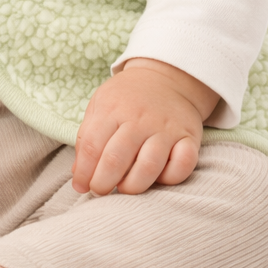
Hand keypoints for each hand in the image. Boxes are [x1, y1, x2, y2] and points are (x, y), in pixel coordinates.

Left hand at [71, 58, 217, 195]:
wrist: (166, 77)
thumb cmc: (127, 98)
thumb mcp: (100, 105)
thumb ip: (86, 138)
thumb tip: (79, 176)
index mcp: (112, 109)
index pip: (92, 147)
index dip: (84, 173)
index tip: (82, 186)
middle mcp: (139, 119)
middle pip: (116, 159)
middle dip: (103, 183)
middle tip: (100, 190)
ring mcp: (165, 128)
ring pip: (149, 166)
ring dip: (133, 185)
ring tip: (125, 188)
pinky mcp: (189, 136)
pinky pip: (184, 164)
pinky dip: (171, 177)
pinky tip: (159, 178)